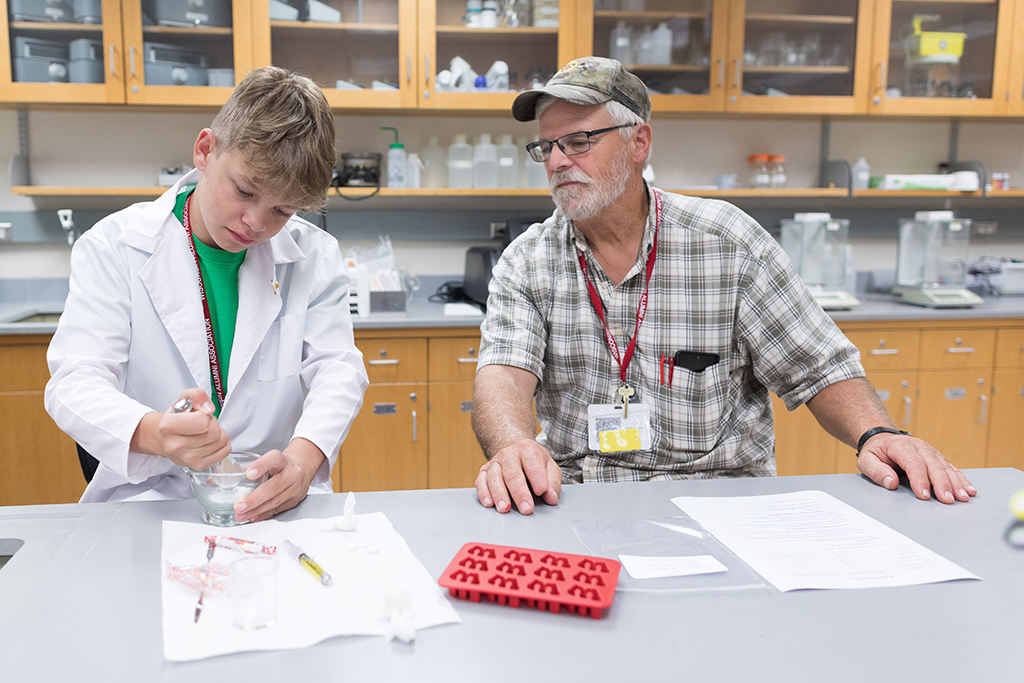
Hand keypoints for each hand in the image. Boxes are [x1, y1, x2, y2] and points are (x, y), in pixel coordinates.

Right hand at [153, 388, 230, 469]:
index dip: (205, 416)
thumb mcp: (183, 399)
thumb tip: (208, 409)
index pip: (203, 422)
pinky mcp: (198, 466)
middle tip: (202, 424)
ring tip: (204, 432)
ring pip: (221, 441)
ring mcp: (187, 458)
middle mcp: (175, 445)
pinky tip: (210, 441)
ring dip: (218, 434)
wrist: (166, 439)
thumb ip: (196, 395)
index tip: (197, 416)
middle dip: (213, 424)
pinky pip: (224, 452)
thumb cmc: (176, 418)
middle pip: (214, 432)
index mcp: (168, 426)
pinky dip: (222, 444)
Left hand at [233, 438, 323, 522]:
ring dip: (256, 510)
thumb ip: (248, 468)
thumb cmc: (280, 465)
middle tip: (239, 505)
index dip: (261, 465)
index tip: (249, 473)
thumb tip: (221, 477)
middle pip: (273, 486)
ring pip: (275, 501)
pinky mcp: (294, 500)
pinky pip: (277, 509)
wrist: (302, 469)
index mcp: (283, 460)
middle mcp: (292, 473)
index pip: (273, 459)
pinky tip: (253, 517)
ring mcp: (295, 488)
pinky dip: (263, 514)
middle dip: (254, 498)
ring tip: (241, 514)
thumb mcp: (268, 460)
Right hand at [475, 438, 560, 514]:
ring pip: (494, 477)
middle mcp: (509, 453)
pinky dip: (483, 493)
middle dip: (519, 492)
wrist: (515, 451)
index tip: (541, 492)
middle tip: (526, 508)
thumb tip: (552, 498)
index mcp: (527, 448)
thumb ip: (553, 481)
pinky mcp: (484, 471)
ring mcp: (495, 462)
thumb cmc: (534, 461)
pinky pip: (480, 481)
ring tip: (505, 508)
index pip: (533, 464)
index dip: (538, 479)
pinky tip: (489, 503)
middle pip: (512, 473)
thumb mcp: (549, 466)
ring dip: (499, 494)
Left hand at [857, 433, 976, 503]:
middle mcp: (918, 447)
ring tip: (963, 497)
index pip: (913, 463)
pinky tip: (969, 489)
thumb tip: (891, 482)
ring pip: (945, 467)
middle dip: (942, 483)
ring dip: (956, 483)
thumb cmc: (875, 452)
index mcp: (900, 446)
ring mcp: (930, 451)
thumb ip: (876, 471)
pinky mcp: (937, 458)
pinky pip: (951, 468)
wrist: (882, 439)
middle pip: (933, 465)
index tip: (924, 495)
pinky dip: (961, 479)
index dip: (920, 480)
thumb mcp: (866, 460)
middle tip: (948, 500)